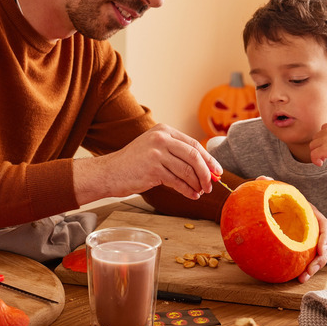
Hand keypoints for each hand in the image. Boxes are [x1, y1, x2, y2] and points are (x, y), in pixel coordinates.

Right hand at [74, 123, 221, 202]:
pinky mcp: (153, 168)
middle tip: (211, 184)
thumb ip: (176, 154)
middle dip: (206, 172)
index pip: (193, 144)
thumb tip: (204, 168)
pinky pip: (177, 181)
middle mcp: (161, 138)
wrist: (109, 172)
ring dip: (197, 183)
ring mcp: (156, 152)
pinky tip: (191, 195)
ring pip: (187, 170)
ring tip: (200, 192)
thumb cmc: (133, 164)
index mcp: (164, 130)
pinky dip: (187, 190)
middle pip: (194, 156)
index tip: (217, 171)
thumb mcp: (154, 149)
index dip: (208, 159)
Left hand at [309, 121, 326, 194]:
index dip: (323, 139)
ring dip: (316, 153)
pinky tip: (320, 164)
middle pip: (316, 138)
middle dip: (320, 146)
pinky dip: (315, 160)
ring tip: (324, 159)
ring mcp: (325, 138)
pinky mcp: (324, 149)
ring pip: (312, 146)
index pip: (322, 129)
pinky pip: (313, 154)